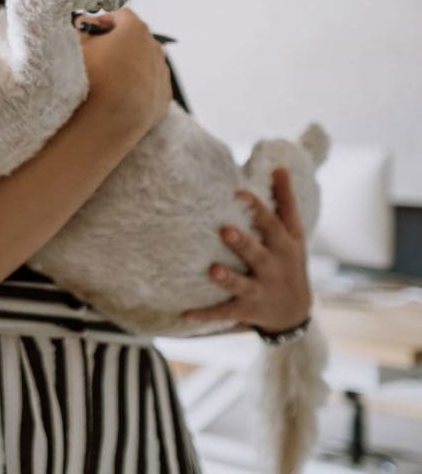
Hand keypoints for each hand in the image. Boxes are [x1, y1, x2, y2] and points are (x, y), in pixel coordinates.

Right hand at [78, 8, 171, 134]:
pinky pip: (150, 87)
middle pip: (136, 39)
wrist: (104, 125)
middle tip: (97, 56)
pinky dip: (138, 88)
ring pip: (145, 63)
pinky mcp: (162, 101)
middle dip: (119, 43)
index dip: (103, 21)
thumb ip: (81, 27)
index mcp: (136, 30)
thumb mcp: (75, 45)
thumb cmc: (88, 81)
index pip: (120, 15)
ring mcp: (161, 76)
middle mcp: (154, 49)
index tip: (90, 31)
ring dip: (130, 66)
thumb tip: (84, 23)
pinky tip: (120, 97)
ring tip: (108, 81)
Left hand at [183, 168, 311, 332]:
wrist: (296, 312)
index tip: (240, 193)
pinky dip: (205, 314)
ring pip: (243, 285)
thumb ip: (285, 201)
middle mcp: (274, 268)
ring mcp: (261, 291)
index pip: (273, 225)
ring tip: (212, 270)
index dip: (258, 209)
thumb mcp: (295, 234)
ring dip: (228, 279)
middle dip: (243, 243)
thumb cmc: (290, 262)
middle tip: (224, 230)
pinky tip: (184, 313)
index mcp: (284, 246)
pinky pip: (225, 313)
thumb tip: (279, 167)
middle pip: (259, 255)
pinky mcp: (248, 311)